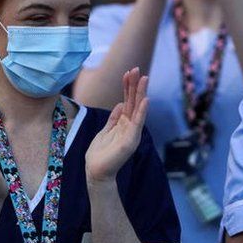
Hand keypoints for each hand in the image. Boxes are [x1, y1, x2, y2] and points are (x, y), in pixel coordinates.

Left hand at [86, 68, 148, 182]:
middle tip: (137, 69)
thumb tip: (120, 104)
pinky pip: (137, 123)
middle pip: (133, 102)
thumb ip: (114, 119)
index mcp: (123, 123)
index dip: (127, 87)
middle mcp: (130, 126)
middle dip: (135, 85)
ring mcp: (132, 133)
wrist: (97, 173)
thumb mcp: (105, 131)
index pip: (127, 101)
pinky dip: (141, 111)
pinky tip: (145, 100)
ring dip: (141, 93)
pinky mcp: (131, 140)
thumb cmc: (100, 154)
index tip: (128, 72)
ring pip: (137, 109)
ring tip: (144, 78)